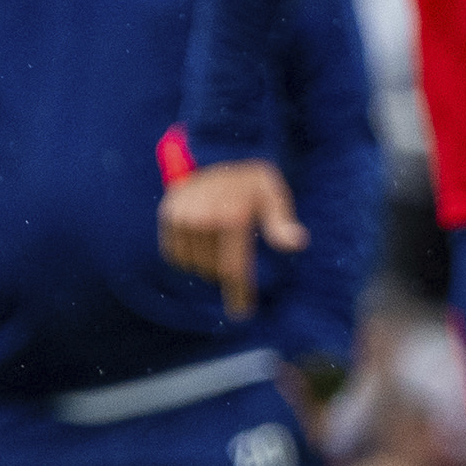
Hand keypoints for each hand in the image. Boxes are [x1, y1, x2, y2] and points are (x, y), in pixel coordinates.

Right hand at [161, 158, 305, 315]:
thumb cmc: (251, 179)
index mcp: (232, 216)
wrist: (219, 152)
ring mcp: (182, 216)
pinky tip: (201, 242)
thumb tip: (297, 242)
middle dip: (226, 271)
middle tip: (234, 255)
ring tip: (218, 242)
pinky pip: (175, 254)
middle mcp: (204, 217)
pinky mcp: (168, 214)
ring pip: (193, 264)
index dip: (238, 294)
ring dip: (207, 263)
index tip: (242, 313)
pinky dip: (188, 256)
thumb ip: (281, 221)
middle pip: (213, 269)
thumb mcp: (273, 193)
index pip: (233, 268)